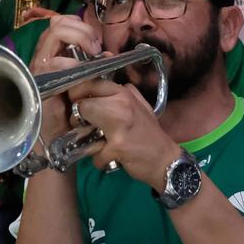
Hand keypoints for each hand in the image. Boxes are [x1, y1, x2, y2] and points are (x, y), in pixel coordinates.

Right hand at [29, 16, 105, 147]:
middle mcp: (45, 56)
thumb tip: (108, 53)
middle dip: (81, 30)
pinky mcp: (40, 81)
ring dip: (77, 38)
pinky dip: (69, 63)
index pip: (62, 25)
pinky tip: (80, 72)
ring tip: (91, 54)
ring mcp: (41, 67)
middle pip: (58, 23)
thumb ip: (93, 67)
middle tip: (95, 47)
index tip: (97, 43)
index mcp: (55, 54)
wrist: (57, 138)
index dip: (80, 26)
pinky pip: (53, 62)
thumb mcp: (86, 85)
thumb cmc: (71, 112)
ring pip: (54, 34)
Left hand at [68, 73, 179, 187]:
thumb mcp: (138, 106)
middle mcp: (121, 103)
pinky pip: (94, 153)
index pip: (90, 83)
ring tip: (97, 145)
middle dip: (78, 118)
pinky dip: (99, 160)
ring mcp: (119, 124)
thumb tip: (97, 90)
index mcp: (124, 92)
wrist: (166, 160)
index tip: (78, 106)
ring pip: (83, 126)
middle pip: (82, 104)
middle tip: (85, 128)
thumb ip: (120, 96)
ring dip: (85, 139)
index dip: (78, 94)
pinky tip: (109, 160)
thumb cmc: (149, 134)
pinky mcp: (117, 146)